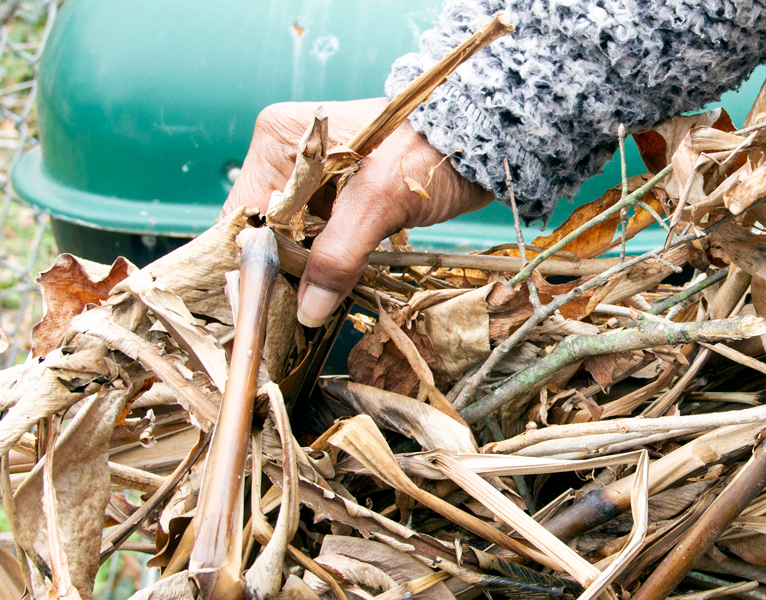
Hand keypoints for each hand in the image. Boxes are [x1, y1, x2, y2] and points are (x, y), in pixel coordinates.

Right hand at [221, 98, 492, 325]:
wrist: (485, 141)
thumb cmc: (433, 151)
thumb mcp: (381, 199)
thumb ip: (339, 253)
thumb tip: (309, 310)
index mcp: (280, 140)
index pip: (244, 216)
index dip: (249, 264)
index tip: (260, 309)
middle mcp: (290, 156)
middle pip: (266, 232)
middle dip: (280, 275)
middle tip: (292, 319)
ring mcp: (317, 179)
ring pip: (294, 241)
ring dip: (306, 275)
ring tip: (313, 311)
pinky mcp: (345, 198)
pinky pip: (322, 240)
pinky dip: (329, 266)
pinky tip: (335, 291)